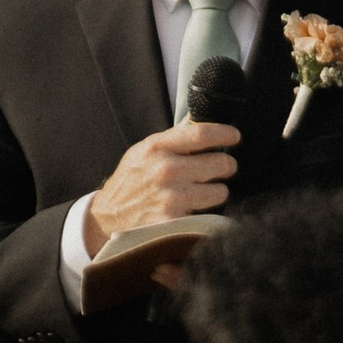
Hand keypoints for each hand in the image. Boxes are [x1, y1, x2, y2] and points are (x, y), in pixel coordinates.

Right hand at [83, 120, 238, 254]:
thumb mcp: (144, 151)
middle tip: (223, 168)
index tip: (234, 136)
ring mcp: (171, 198)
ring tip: (204, 192)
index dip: (226, 134)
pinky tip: (194, 210)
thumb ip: (173, 137)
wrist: (107, 217)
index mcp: (157, 147)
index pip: (203, 133)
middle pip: (221, 163)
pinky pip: (209, 215)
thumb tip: (200, 119)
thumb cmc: (130, 181)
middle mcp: (165, 170)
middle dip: (227, 166)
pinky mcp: (175, 223)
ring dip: (217, 192)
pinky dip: (206, 213)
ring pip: (220, 191)